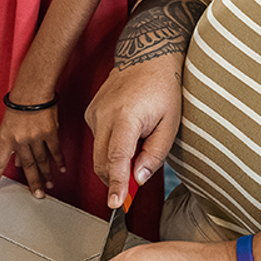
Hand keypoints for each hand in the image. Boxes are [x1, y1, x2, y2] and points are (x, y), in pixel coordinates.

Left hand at [0, 106, 63, 194]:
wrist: (32, 90)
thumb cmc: (18, 104)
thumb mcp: (8, 125)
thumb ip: (12, 144)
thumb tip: (17, 163)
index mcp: (6, 137)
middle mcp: (21, 139)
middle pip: (28, 166)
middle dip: (33, 182)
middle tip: (37, 194)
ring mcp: (36, 137)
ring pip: (42, 161)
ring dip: (46, 174)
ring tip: (48, 185)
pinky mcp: (50, 132)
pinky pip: (55, 151)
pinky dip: (59, 161)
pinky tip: (61, 169)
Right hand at [85, 58, 180, 207]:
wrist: (145, 57)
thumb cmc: (163, 88)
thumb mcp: (170, 124)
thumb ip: (155, 154)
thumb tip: (138, 178)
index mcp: (125, 117)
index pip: (116, 158)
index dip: (117, 184)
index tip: (115, 204)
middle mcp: (103, 115)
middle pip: (100, 161)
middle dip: (114, 180)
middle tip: (133, 190)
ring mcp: (93, 113)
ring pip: (98, 153)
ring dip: (114, 161)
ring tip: (139, 146)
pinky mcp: (90, 112)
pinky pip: (98, 139)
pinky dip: (110, 147)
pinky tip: (128, 134)